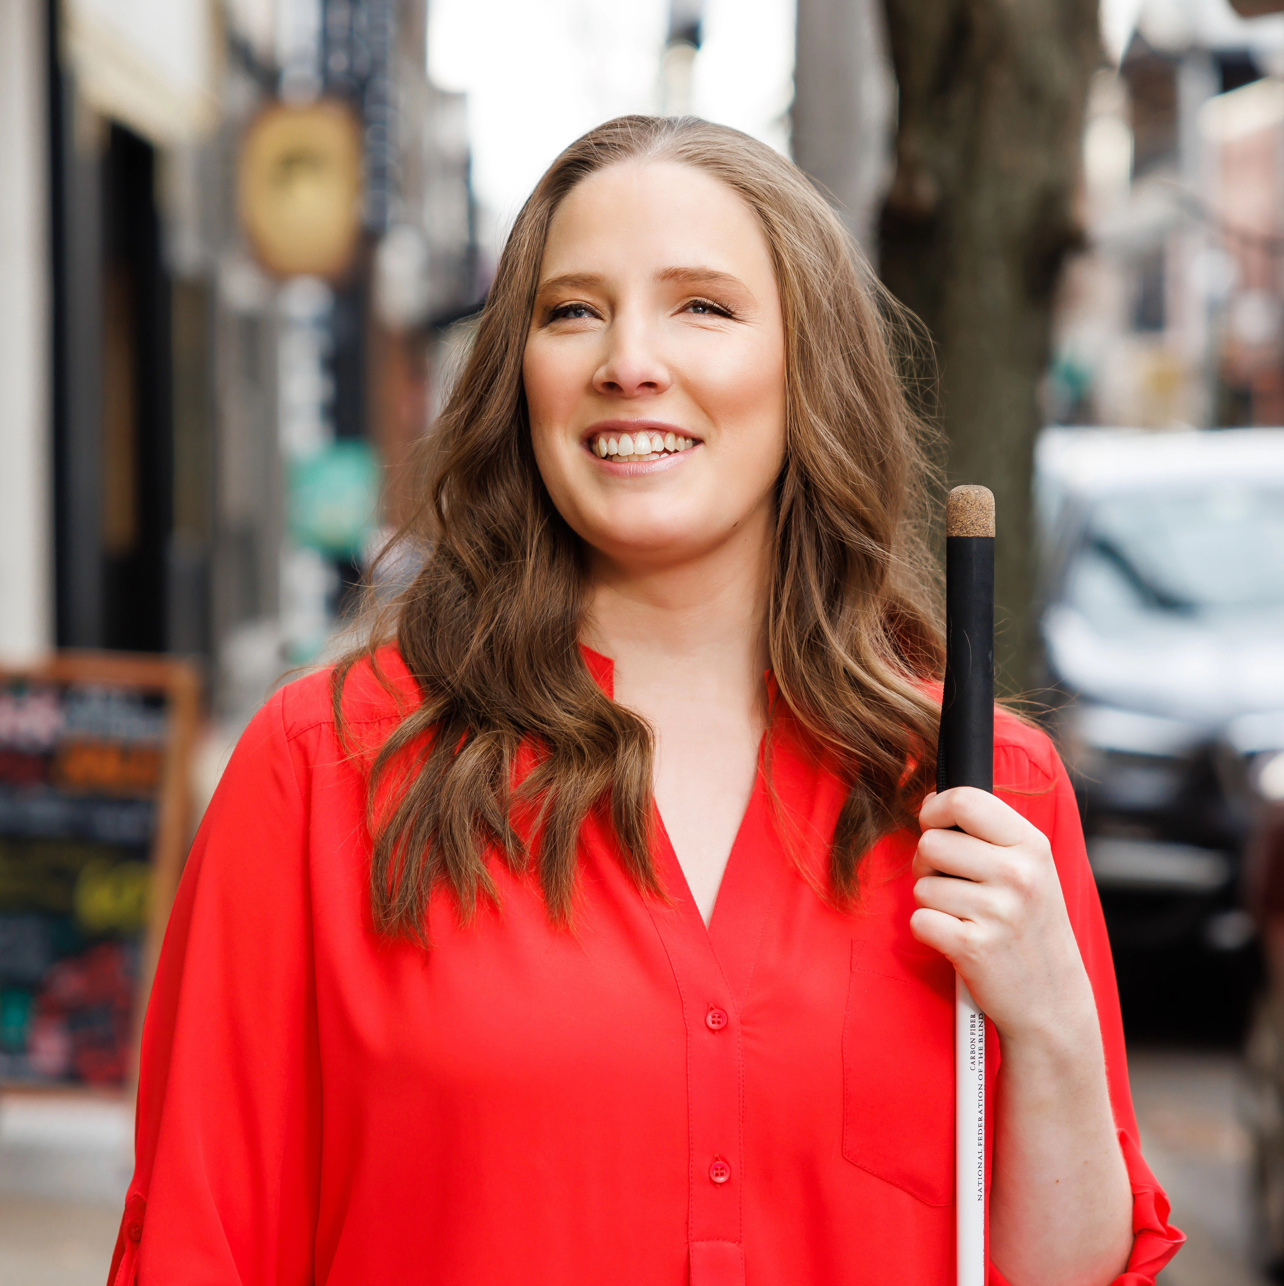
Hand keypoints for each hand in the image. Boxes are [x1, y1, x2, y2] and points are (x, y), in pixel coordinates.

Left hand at [910, 787, 1095, 1045]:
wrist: (1054, 1001)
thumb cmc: (1031, 927)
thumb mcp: (1031, 869)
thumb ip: (988, 833)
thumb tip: (930, 801)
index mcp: (1031, 846)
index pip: (964, 799)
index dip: (935, 809)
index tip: (935, 825)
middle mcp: (1018, 874)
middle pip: (931, 842)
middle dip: (928, 863)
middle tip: (953, 884)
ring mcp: (997, 912)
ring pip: (922, 884)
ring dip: (933, 902)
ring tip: (965, 917)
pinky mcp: (973, 947)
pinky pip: (919, 920)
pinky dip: (929, 931)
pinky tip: (957, 940)